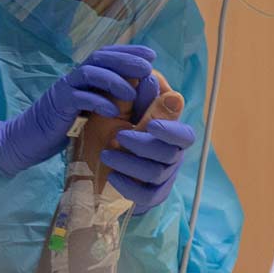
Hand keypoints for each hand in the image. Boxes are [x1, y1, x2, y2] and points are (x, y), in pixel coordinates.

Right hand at [0, 44, 154, 175]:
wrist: (27, 141)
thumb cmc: (63, 130)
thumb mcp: (90, 113)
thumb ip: (107, 101)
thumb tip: (139, 97)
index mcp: (84, 77)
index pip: (108, 55)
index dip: (129, 52)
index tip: (152, 55)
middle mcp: (74, 78)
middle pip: (101, 58)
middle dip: (126, 60)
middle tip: (147, 67)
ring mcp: (65, 89)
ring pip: (91, 73)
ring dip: (114, 80)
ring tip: (133, 93)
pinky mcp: (58, 105)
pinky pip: (79, 97)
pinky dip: (98, 101)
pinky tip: (112, 110)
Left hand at [102, 71, 195, 213]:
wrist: (89, 167)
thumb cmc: (107, 133)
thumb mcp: (117, 113)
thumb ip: (135, 99)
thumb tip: (150, 76)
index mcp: (168, 134)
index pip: (184, 135)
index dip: (172, 130)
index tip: (152, 126)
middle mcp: (170, 156)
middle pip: (170, 154)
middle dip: (143, 145)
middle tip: (118, 136)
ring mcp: (161, 178)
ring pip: (155, 173)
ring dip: (130, 162)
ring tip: (106, 154)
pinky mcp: (149, 196)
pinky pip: (146, 196)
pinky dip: (129, 186)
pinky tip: (113, 176)